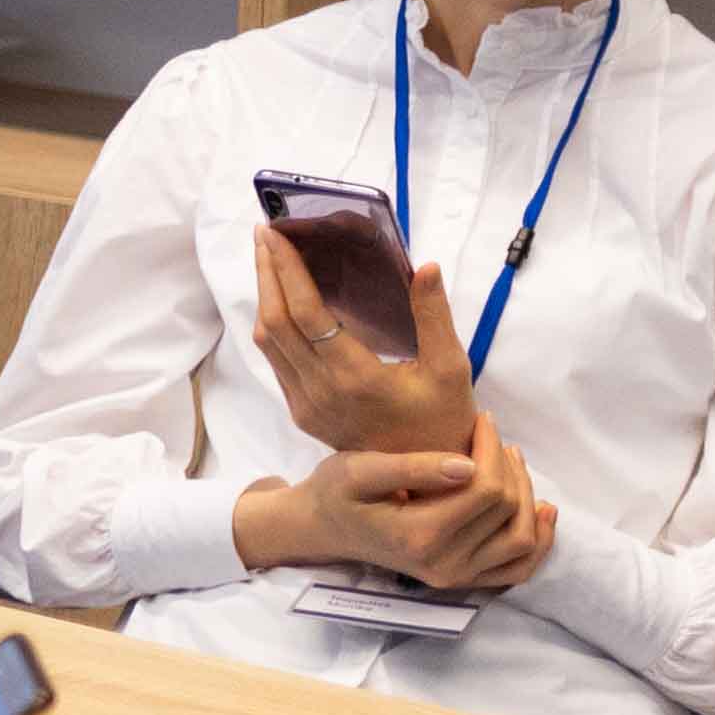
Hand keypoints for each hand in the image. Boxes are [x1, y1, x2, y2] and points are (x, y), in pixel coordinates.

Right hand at [236, 429, 550, 594]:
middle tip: (492, 436)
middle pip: (508, 510)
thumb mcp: (358, 469)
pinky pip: (519, 568)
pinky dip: (539, 541)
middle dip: (508, 465)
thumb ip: (412, 467)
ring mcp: (456, 578)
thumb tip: (468, 466)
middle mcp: (444, 564)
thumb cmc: (334, 492)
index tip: (483, 420)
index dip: (492, 449)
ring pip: (522, 538)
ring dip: (527, 496)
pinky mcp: (463, 581)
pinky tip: (542, 511)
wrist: (321, 529)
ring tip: (511, 464)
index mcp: (419, 536)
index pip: (485, 490)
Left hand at [253, 233, 477, 458]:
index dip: (286, 271)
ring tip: (269, 259)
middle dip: (266, 274)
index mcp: (356, 377)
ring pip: (269, 342)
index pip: (306, 314)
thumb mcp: (451, 368)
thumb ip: (434, 315)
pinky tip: (282, 302)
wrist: (423, 479)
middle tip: (264, 235)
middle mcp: (321, 390)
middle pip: (276, 321)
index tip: (276, 236)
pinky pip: (276, 361)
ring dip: (265, 297)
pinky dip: (273, 325)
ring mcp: (306, 404)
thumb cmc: (442, 420)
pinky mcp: (302, 411)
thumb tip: (425, 265)